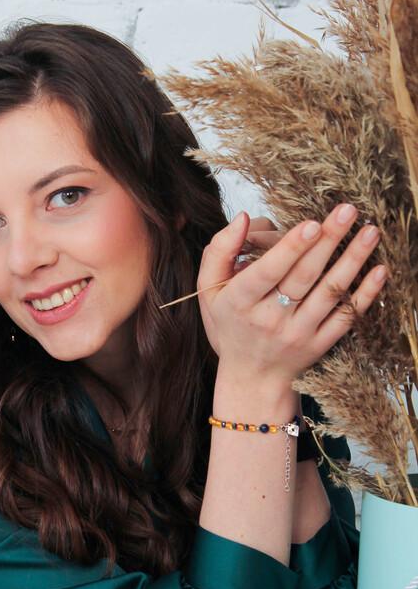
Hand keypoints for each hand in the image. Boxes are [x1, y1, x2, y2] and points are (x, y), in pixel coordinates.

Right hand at [197, 203, 387, 384]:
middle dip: (328, 240)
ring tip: (370, 232)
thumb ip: (219, 251)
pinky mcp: (320, 344)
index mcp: (240, 303)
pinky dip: (366, 295)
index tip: (311, 224)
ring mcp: (298, 334)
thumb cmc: (229, 325)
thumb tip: (242, 218)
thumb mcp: (209, 291)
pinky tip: (380, 270)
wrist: (251, 378)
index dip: (290, 248)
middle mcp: (270, 320)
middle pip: (303, 276)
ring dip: (353, 260)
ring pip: (329, 293)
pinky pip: (346, 318)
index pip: (267, 272)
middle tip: (348, 210)